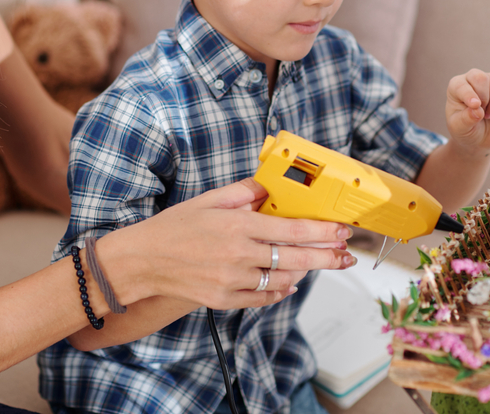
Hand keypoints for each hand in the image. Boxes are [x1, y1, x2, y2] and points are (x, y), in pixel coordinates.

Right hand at [98, 179, 354, 310]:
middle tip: (347, 256)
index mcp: (237, 226)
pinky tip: (289, 282)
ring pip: (281, 279)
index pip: (292, 229)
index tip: (342, 231)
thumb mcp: (208, 200)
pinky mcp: (223, 299)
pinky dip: (279, 290)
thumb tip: (269, 188)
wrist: (142, 261)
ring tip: (318, 264)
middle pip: (295, 258)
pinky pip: (261, 297)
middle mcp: (238, 254)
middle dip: (327, 257)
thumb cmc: (174, 227)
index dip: (322, 231)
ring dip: (304, 272)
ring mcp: (232, 280)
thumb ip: (242, 193)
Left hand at [445, 69, 489, 155]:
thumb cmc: (465, 129)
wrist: (480, 138)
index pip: (463, 84)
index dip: (469, 95)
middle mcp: (473, 79)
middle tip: (480, 113)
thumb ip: (465, 119)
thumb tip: (477, 110)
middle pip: (481, 78)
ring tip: (487, 115)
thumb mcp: (459, 128)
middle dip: (484, 99)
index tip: (475, 106)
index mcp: (456, 86)